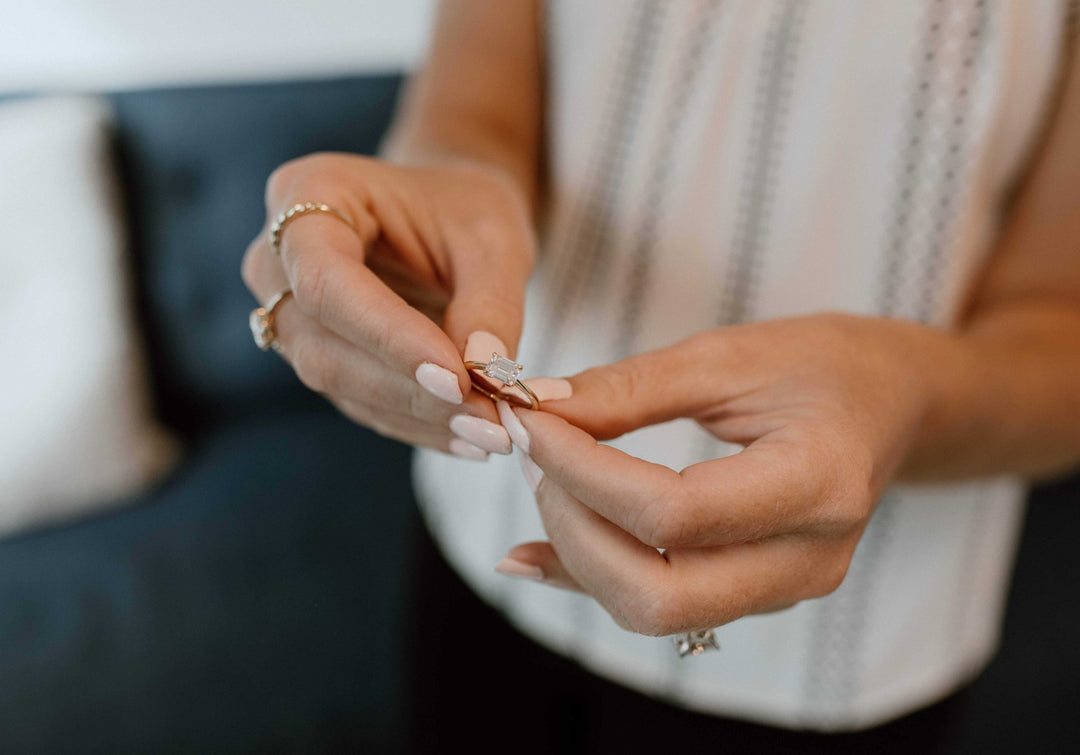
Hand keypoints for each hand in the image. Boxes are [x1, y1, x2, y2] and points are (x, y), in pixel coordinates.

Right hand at [242, 153, 537, 457]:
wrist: (447, 212)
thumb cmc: (465, 207)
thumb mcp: (494, 238)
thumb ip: (490, 301)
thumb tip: (484, 374)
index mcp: (309, 192)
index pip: (327, 281)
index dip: (388, 336)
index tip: (458, 379)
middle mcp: (277, 257)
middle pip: (323, 342)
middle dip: (410, 389)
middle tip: (489, 423)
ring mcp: (287, 312)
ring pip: (337, 380)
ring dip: (417, 415)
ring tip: (490, 434)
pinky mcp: (315, 355)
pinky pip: (357, 400)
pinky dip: (416, 422)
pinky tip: (471, 436)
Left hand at [499, 314, 939, 634]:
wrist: (891, 404)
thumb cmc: (821, 364)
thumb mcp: (728, 356)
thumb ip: (629, 389)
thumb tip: (536, 410)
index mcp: (817, 483)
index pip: (673, 513)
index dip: (583, 472)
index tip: (530, 423)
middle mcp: (808, 558)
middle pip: (658, 594)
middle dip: (573, 527)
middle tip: (536, 454)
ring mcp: (787, 587)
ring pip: (654, 612)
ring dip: (578, 551)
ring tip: (546, 477)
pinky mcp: (758, 592)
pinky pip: (662, 607)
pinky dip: (592, 579)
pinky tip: (536, 550)